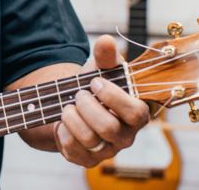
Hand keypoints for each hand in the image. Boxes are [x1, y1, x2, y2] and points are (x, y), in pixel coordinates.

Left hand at [54, 35, 149, 167]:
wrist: (75, 104)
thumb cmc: (95, 85)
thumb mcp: (100, 67)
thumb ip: (105, 55)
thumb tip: (106, 40)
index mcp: (136, 113)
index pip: (135, 113)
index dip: (113, 97)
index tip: (95, 82)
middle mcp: (125, 135)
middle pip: (108, 128)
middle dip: (87, 106)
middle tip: (78, 94)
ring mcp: (106, 150)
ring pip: (89, 140)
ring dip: (72, 117)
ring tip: (67, 106)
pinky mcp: (87, 159)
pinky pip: (73, 151)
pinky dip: (63, 132)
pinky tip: (63, 122)